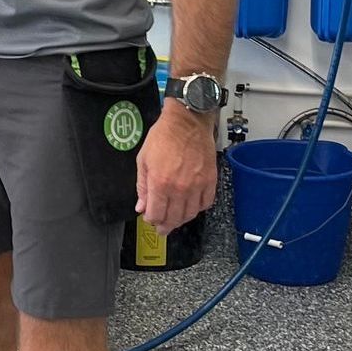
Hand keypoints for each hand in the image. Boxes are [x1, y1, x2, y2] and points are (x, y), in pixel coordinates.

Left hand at [136, 105, 218, 234]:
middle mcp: (179, 188)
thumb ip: (142, 187)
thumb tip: (141, 206)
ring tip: (175, 219)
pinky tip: (191, 206)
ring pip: (190, 214)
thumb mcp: (143, 160)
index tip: (149, 218)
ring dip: (181, 220)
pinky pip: (206, 203)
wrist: (187, 121)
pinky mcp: (210, 181)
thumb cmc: (164, 136)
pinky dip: (198, 209)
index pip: (155, 214)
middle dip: (165, 226)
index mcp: (160, 183)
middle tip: (162, 228)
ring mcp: (197, 185)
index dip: (151, 220)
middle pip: (173, 218)